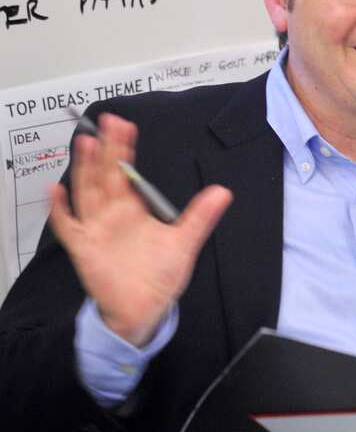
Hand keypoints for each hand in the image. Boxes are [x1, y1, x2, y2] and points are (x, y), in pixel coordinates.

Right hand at [47, 112, 232, 346]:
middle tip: (107, 123)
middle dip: (107, 150)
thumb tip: (223, 191)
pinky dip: (60, 210)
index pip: (126, 173)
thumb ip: (201, 216)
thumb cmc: (159, 275)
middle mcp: (112, 215)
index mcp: (133, 210)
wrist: (144, 308)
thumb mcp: (184, 242)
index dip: (124, 150)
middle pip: (105, 175)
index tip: (125, 127)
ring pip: (87, 192)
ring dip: (85, 169)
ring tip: (87, 144)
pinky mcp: (85, 248)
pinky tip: (56, 191)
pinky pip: (68, 226)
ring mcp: (96, 229)